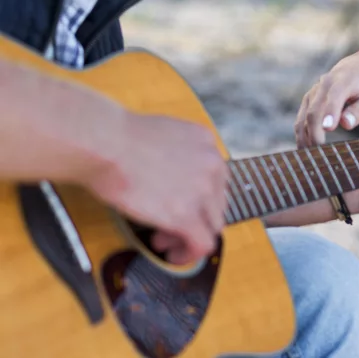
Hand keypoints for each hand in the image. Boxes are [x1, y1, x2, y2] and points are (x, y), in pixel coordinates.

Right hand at [83, 112, 227, 264]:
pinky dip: (189, 254)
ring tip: (161, 240)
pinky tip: (171, 255)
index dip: (197, 197)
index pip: (215, 179)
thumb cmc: (119, 138)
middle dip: (194, 218)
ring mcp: (203, 191)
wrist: (107, 145)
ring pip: (212, 225)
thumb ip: (178, 155)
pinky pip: (202, 243)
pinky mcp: (186, 215)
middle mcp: (213, 165)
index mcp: (207, 144)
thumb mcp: (163, 137)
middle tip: (165, 227)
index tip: (174, 204)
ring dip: (190, 235)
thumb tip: (171, 176)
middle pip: (216, 203)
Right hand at [295, 49, 358, 145]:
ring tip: (311, 158)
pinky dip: (302, 135)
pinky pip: (301, 119)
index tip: (328, 129)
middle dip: (315, 133)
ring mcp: (314, 92)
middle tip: (321, 154)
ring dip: (305, 137)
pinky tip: (306, 150)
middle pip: (314, 110)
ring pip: (304, 117)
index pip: (334, 96)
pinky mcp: (308, 100)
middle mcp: (324, 84)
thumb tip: (345, 123)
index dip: (330, 112)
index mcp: (344, 80)